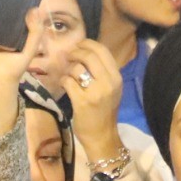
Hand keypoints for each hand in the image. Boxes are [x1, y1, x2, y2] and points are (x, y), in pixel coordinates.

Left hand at [60, 38, 123, 153]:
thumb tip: (86, 51)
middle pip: (89, 55)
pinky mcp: (82, 101)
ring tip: (68, 76)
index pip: (103, 50)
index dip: (87, 44)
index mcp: (116, 77)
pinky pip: (68, 81)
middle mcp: (108, 82)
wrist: (102, 136)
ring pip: (76, 68)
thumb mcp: (111, 89)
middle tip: (68, 55)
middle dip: (75, 52)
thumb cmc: (105, 111)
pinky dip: (63, 81)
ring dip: (68, 70)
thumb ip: (102, 71)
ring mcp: (95, 92)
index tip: (78, 45)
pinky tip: (65, 85)